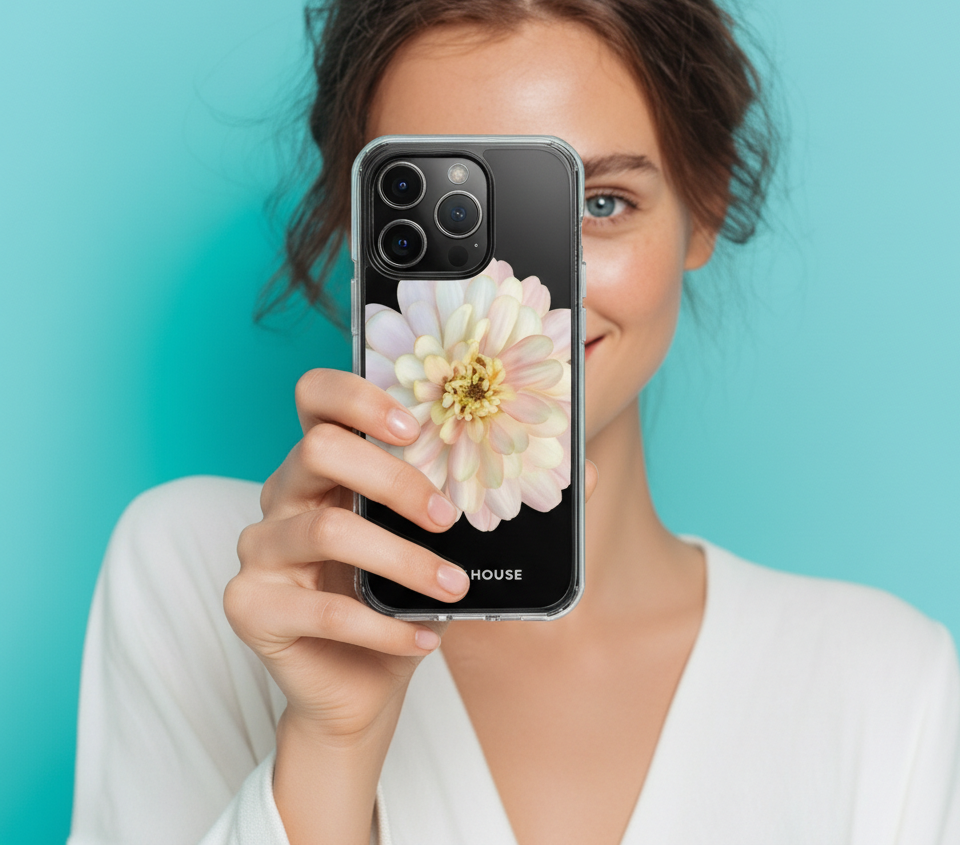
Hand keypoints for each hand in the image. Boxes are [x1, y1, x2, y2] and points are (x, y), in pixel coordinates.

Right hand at [222, 367, 597, 844]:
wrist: (362, 683)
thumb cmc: (403, 596)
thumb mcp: (450, 541)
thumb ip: (497, 499)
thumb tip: (588, 469)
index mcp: (326, 463)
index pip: (316, 396)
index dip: (358, 396)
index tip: (416, 426)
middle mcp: (283, 494)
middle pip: (318, 449)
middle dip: (394, 479)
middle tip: (447, 515)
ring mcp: (260, 549)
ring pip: (325, 529)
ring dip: (403, 560)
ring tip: (453, 585)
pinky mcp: (251, 607)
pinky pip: (322, 610)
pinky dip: (384, 626)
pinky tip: (426, 637)